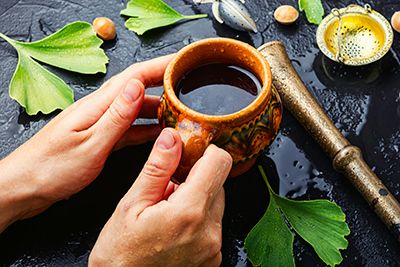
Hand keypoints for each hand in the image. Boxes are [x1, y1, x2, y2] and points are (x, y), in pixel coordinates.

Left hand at [0, 54, 173, 231]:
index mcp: (97, 106)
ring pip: (135, 110)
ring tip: (181, 114)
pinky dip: (146, 129)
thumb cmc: (51, 168)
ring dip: (158, 110)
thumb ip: (116, 117)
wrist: (24, 186)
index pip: (135, 76)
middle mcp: (99, 110)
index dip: (162, 66)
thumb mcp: (90, 144)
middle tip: (190, 89)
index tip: (184, 62)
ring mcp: (99, 123)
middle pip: (138, 90)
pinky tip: (159, 134)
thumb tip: (137, 87)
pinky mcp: (99, 138)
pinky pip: (128, 128)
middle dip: (165, 85)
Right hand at [89, 128, 232, 266]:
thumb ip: (157, 168)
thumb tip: (172, 137)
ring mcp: (213, 248)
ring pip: (215, 203)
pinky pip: (212, 225)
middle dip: (194, 178)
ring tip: (167, 213)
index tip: (189, 153)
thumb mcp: (130, 205)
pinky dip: (198, 220)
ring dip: (196, 199)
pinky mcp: (213, 258)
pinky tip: (174, 229)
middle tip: (166, 191)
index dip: (205, 150)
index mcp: (189, 212)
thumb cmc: (120, 256)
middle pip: (217, 183)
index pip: (220, 162)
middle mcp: (209, 231)